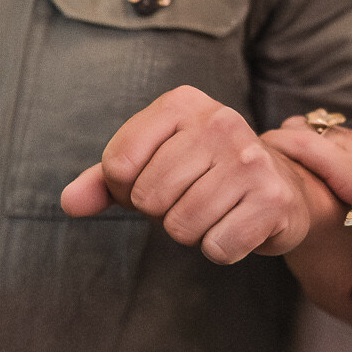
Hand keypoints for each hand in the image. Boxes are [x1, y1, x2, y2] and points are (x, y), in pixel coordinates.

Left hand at [60, 85, 310, 261]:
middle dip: (162, 213)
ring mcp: (249, 159)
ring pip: (181, 226)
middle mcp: (219, 121)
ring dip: (191, 232)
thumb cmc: (204, 173)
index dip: (127, 190)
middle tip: (189, 199)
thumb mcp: (153, 163)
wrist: (282, 186)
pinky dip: (221, 248)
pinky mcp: (273, 198)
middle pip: (149, 198)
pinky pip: (217, 247)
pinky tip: (236, 225)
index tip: (156, 182)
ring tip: (213, 210)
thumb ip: (105, 181)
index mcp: (182, 103)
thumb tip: (69, 203)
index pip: (118, 165)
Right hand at [268, 123, 351, 314]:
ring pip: (339, 134)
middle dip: (293, 139)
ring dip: (314, 140)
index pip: (322, 151)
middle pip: (324, 138)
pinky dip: (335, 141)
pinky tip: (324, 150)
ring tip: (288, 146)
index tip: (266, 144)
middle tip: (265, 149)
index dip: (291, 144)